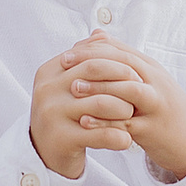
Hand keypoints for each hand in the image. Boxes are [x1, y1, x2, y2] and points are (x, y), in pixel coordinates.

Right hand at [30, 47, 132, 179]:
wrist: (43, 152)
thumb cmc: (63, 114)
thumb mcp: (67, 84)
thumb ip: (84, 60)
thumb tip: (101, 33)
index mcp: (50, 71)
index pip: (89, 56)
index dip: (116, 62)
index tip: (136, 71)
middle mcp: (47, 89)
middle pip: (94, 73)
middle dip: (123, 79)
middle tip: (141, 89)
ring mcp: (52, 114)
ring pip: (100, 104)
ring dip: (123, 108)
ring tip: (133, 115)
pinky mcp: (61, 138)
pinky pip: (98, 134)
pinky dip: (118, 137)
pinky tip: (127, 141)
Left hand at [59, 33, 185, 179]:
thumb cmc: (162, 107)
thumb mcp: (146, 79)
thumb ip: (121, 58)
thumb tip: (96, 34)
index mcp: (151, 68)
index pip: (120, 49)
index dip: (92, 48)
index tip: (68, 52)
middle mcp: (156, 83)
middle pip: (124, 63)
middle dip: (92, 61)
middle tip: (65, 64)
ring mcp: (156, 106)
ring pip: (128, 90)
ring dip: (99, 87)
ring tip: (73, 88)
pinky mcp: (153, 131)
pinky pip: (127, 125)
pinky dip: (105, 122)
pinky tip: (84, 121)